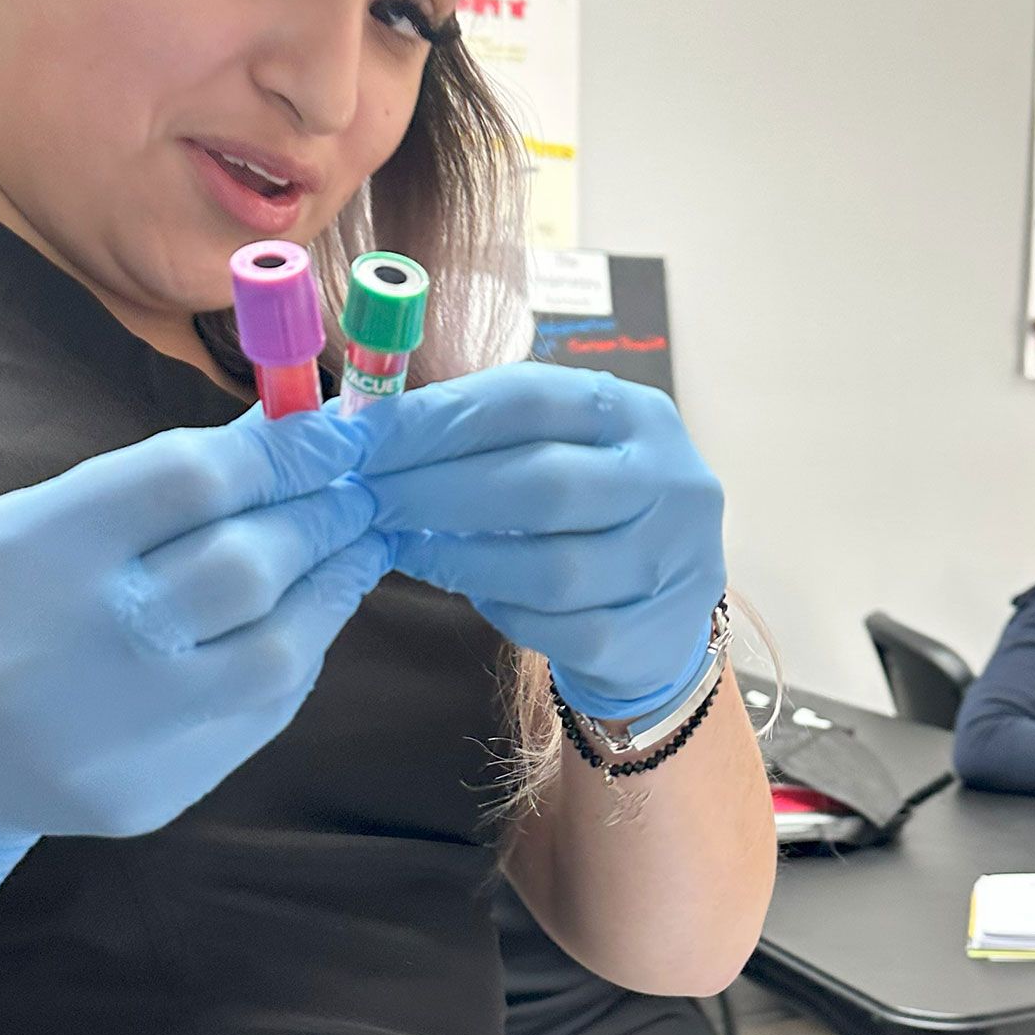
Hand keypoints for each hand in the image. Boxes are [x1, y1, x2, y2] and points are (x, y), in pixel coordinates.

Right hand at [0, 403, 388, 913]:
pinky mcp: (153, 795)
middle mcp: (74, 645)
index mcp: (34, 551)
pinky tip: (305, 620)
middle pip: (246, 566)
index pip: (193, 480)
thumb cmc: (1, 607)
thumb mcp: (46, 519)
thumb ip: (162, 481)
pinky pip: (262, 713)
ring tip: (354, 549)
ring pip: (278, 652)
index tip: (336, 434)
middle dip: (323, 518)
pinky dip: (297, 655)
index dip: (285, 451)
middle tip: (357, 494)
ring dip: (334, 588)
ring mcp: (116, 734)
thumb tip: (291, 428)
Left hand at [353, 367, 724, 720]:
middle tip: (370, 501)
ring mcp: (672, 562)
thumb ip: (479, 435)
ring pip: (552, 567)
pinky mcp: (655, 634)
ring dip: (461, 558)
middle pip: (542, 483)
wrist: (665, 606)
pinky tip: (471, 591)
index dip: (436, 419)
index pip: (529, 400)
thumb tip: (362, 429)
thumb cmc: (586, 513)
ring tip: (406, 548)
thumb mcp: (556, 449)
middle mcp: (671, 480)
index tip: (362, 440)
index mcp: (637, 413)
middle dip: (437, 491)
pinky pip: (563, 629)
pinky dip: (504, 611)